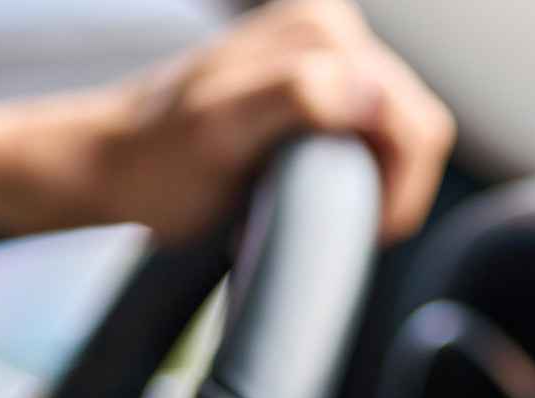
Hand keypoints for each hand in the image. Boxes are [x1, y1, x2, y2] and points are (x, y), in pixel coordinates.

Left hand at [92, 0, 455, 243]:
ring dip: (380, 179)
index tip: (360, 232)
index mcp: (318, 33)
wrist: (118, 163)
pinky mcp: (324, 74)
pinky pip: (380, 126)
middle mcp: (328, 27)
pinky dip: (365, 167)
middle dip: (393, 185)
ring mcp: (327, 49)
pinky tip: (320, 183)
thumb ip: (295, 97)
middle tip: (345, 227)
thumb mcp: (219, 132)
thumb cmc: (160, 164)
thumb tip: (370, 88)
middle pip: (416, 122)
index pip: (412, 119)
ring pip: (404, 128)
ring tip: (327, 207)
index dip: (400, 190)